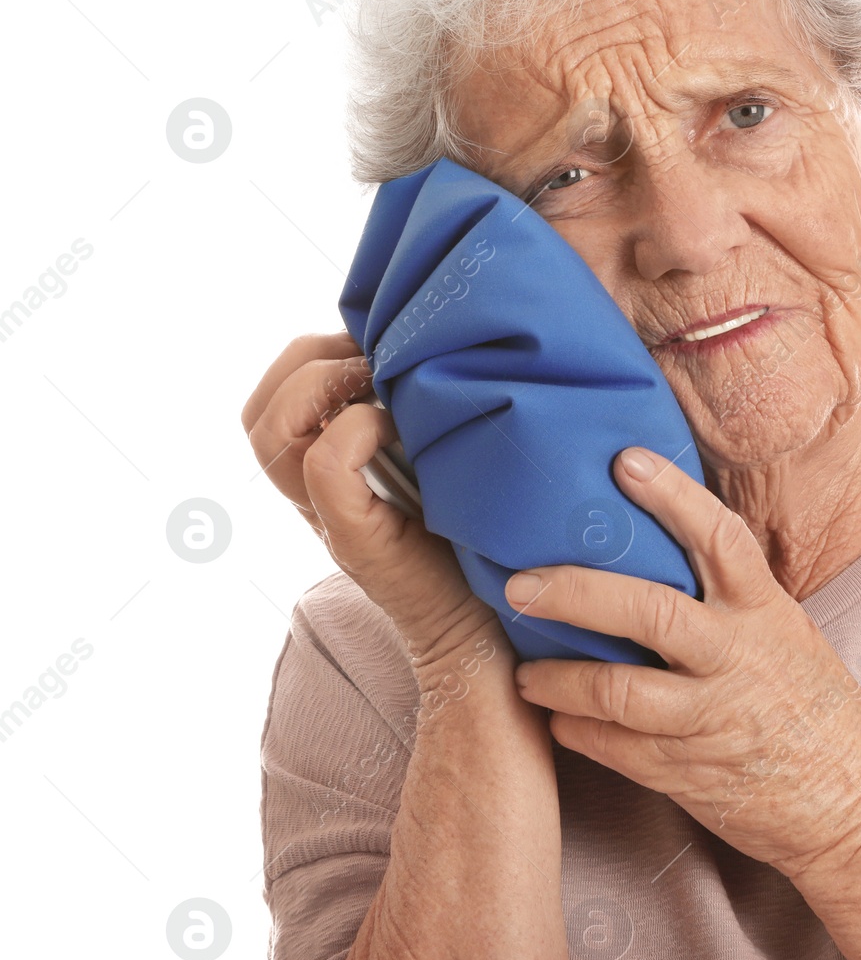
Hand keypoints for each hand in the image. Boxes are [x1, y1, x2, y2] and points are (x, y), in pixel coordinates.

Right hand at [240, 332, 509, 679]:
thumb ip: (421, 410)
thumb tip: (429, 339)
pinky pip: (322, 467)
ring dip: (325, 386)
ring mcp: (332, 518)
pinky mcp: (358, 540)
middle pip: (259, 413)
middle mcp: (319, 494)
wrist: (502, 620)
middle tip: (375, 359)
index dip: (309, 357)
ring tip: (383, 386)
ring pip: (271, 433)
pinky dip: (356, 430)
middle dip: (310, 362)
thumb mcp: (447, 453)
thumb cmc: (489, 531)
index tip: (373, 347)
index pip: (271, 401)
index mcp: (332, 471)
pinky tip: (402, 429)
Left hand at [504, 445, 860, 879]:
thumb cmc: (801, 696)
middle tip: (520, 584)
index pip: (720, 539)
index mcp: (762, 611)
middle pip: (651, 613)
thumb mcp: (779, 629)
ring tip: (525, 670)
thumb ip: (723, 593)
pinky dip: (577, 731)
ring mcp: (712, 718)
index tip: (626, 460)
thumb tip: (643, 537)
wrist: (851, 794)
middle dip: (578, 594)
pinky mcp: (690, 773)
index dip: (673, 497)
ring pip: (620, 691)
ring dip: (561, 678)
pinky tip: (555, 718)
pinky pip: (616, 748)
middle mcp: (737, 657)